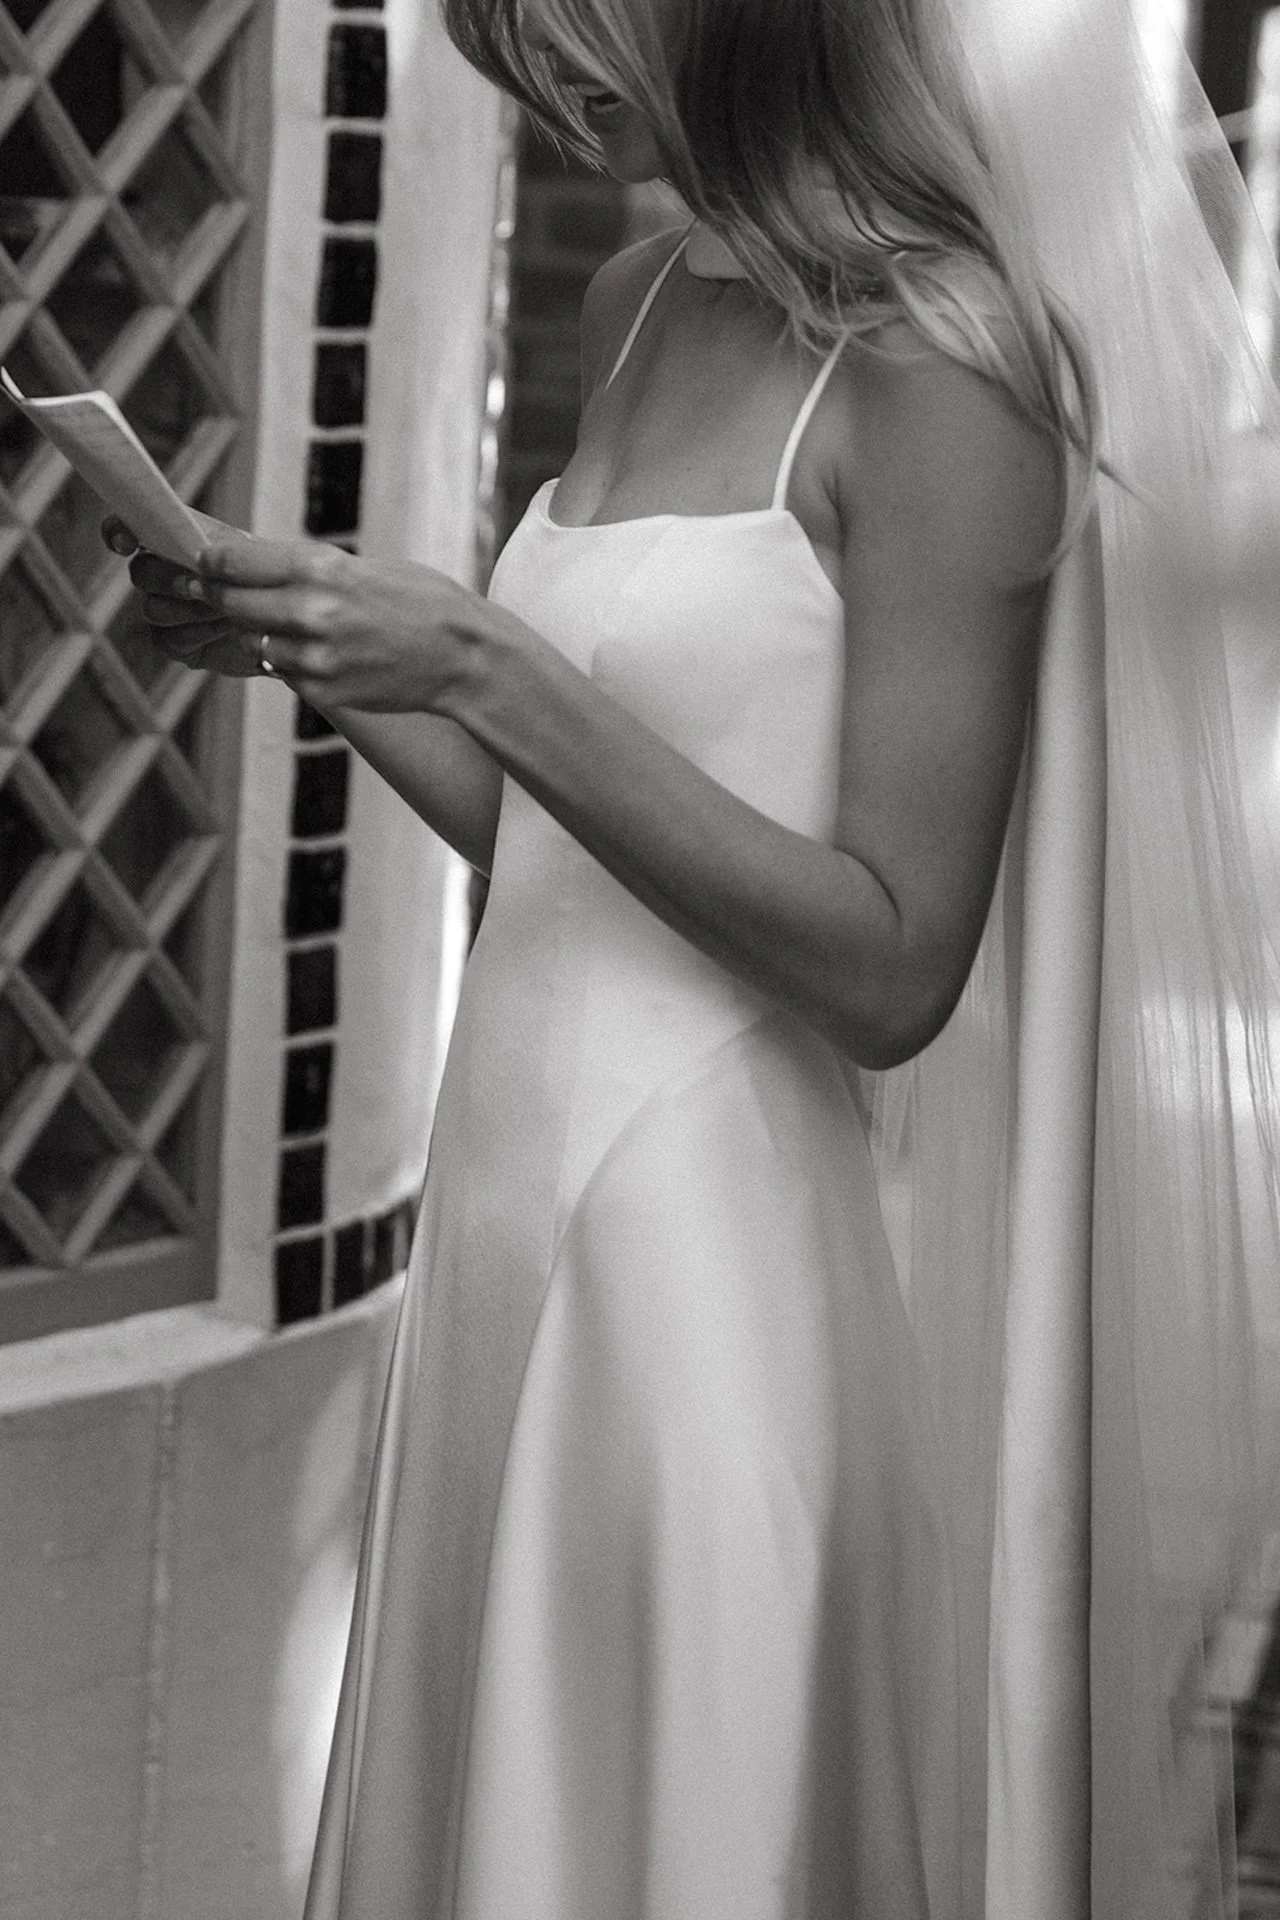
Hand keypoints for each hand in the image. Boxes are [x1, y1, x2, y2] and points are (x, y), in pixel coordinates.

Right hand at [102, 512, 264, 680]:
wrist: (283, 626)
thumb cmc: (264, 582)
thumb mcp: (247, 556)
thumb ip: (217, 547)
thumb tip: (197, 559)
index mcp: (175, 542)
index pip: (130, 527)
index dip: (118, 531)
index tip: (127, 543)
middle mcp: (163, 573)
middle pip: (141, 572)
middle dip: (171, 579)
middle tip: (204, 585)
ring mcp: (165, 608)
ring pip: (153, 608)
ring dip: (191, 609)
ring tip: (227, 609)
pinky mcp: (174, 642)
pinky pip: (167, 638)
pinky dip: (197, 633)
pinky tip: (223, 629)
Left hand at [114, 522, 489, 713]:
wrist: (465, 659)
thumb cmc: (422, 603)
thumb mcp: (365, 568)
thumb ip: (313, 570)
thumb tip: (261, 566)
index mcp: (321, 568)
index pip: (231, 563)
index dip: (207, 564)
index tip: (200, 564)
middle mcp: (312, 611)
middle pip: (229, 604)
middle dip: (216, 598)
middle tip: (206, 593)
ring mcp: (316, 656)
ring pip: (254, 641)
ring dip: (256, 632)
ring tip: (280, 625)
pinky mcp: (324, 691)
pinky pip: (285, 673)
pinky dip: (289, 662)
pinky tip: (315, 654)